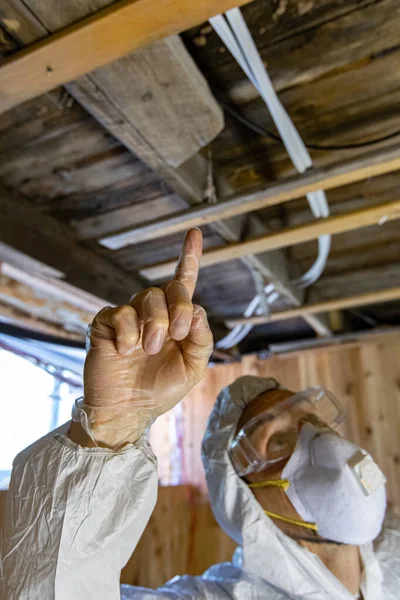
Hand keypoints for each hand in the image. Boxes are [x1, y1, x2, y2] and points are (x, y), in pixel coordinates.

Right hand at [70, 229, 212, 447]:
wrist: (127, 412)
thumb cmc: (160, 390)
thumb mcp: (193, 367)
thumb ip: (201, 338)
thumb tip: (196, 310)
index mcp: (175, 320)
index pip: (184, 283)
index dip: (189, 258)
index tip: (194, 232)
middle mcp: (153, 313)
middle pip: (171, 288)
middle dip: (179, 307)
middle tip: (176, 334)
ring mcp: (129, 317)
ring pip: (147, 296)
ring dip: (154, 324)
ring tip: (148, 350)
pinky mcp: (106, 323)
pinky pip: (121, 313)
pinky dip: (129, 333)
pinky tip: (125, 351)